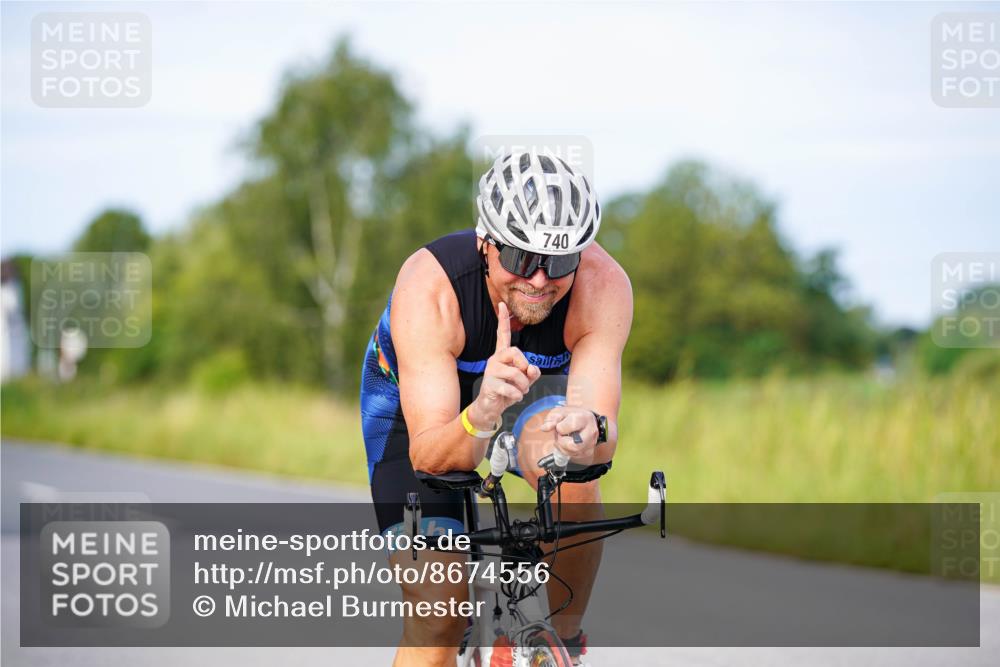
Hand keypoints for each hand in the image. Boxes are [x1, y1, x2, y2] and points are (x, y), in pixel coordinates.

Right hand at [468, 302, 540, 428]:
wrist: (490, 409)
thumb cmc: (507, 392)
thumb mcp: (524, 381)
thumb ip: (531, 372)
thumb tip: (532, 368)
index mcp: (502, 356)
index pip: (502, 334)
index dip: (503, 320)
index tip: (502, 304)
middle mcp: (495, 359)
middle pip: (515, 351)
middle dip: (524, 366)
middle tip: (525, 379)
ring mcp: (490, 371)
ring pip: (515, 372)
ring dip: (523, 385)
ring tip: (520, 391)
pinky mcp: (489, 384)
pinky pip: (510, 388)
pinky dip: (517, 395)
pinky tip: (514, 397)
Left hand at [540, 405, 597, 462]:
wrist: (583, 420)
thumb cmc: (570, 416)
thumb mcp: (560, 412)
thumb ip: (552, 419)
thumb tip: (544, 428)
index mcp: (585, 418)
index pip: (571, 426)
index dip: (560, 427)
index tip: (560, 424)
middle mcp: (591, 432)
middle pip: (574, 445)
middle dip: (561, 441)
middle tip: (560, 434)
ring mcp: (591, 444)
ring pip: (572, 452)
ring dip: (562, 446)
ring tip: (563, 437)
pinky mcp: (588, 452)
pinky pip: (573, 455)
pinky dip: (565, 450)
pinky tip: (566, 442)